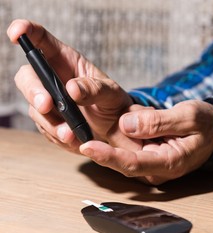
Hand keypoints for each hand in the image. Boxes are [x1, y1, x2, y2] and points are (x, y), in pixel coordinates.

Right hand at [7, 19, 140, 152]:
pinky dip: (56, 136)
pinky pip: (45, 129)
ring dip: (50, 123)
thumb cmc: (113, 102)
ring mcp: (50, 102)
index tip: (16, 32)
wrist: (116, 127)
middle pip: (28, 78)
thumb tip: (72, 89)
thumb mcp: (111, 93)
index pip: (43, 41)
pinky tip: (72, 139)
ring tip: (70, 134)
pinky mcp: (51, 121)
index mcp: (67, 62)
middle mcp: (54, 80)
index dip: (27, 32)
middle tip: (46, 105)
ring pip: (35, 109)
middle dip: (33, 91)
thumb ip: (94, 89)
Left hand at [80, 100, 212, 184]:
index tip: (86, 146)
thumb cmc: (205, 124)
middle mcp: (156, 168)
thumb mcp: (188, 116)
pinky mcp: (147, 155)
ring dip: (104, 142)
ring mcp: (150, 163)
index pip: (133, 164)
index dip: (109, 156)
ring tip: (92, 126)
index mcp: (169, 162)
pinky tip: (103, 127)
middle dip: (99, 149)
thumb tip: (127, 124)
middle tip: (74, 134)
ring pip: (121, 154)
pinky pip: (126, 148)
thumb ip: (159, 122)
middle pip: (121, 163)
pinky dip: (112, 139)